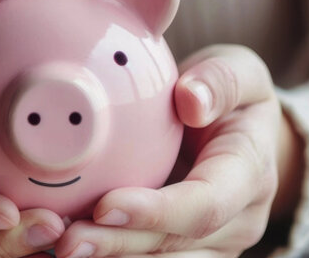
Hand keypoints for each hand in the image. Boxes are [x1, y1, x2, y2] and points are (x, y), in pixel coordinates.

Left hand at [55, 45, 301, 256]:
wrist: (241, 132)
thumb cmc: (229, 95)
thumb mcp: (237, 70)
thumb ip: (220, 80)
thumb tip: (191, 100)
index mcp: (250, 175)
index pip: (205, 205)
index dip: (156, 212)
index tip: (104, 204)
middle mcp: (238, 223)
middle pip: (174, 247)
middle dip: (118, 245)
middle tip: (66, 240)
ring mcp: (216, 247)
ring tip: (59, 246)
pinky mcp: (188, 255)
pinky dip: (108, 257)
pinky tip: (61, 246)